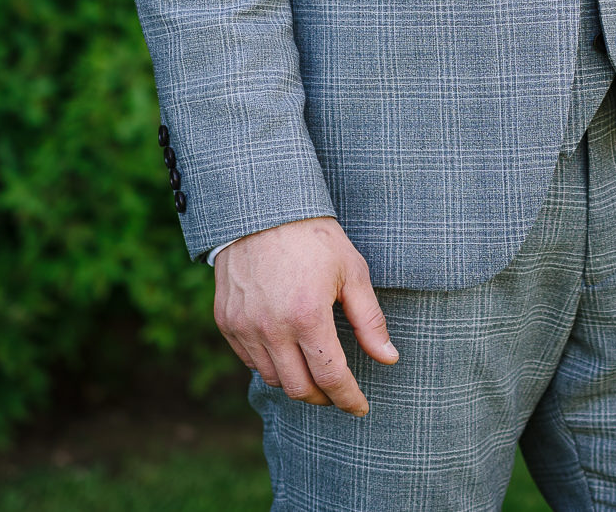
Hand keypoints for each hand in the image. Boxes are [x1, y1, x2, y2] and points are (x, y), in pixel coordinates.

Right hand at [214, 216, 398, 414]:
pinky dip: (271, 365)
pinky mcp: (226, 322)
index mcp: (307, 315)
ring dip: (297, 382)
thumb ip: (369, 320)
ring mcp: (244, 327)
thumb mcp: (351, 271)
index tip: (361, 407)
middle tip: (339, 391)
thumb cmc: (313, 237)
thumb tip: (389, 358)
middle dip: (324, 397)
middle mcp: (272, 328)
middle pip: (299, 388)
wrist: (262, 208)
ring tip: (314, 370)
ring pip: (273, 379)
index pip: (330, 377)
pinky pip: (250, 361)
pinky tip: (287, 351)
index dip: (348, 398)